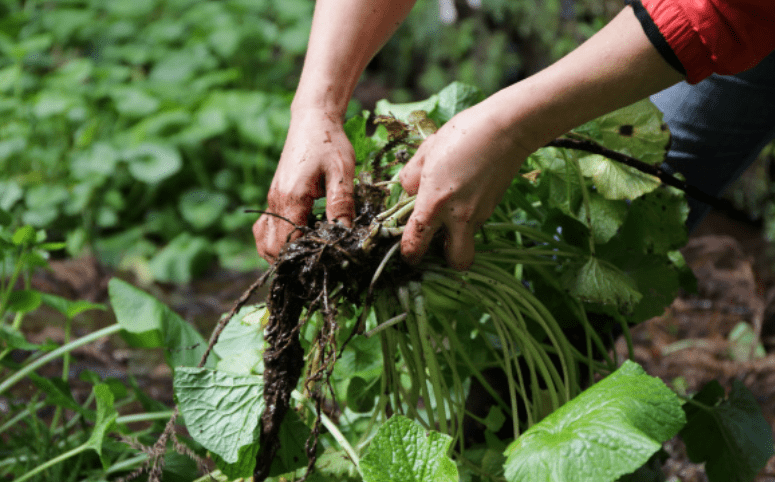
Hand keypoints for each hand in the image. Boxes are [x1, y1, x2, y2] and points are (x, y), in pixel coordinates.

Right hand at [253, 109, 354, 261]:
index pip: (286, 244)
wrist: (313, 119)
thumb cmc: (329, 143)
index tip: (322, 264)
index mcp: (291, 198)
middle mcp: (275, 202)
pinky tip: (300, 237)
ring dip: (280, 253)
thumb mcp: (342, 173)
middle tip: (316, 263)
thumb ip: (342, 204)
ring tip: (307, 254)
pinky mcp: (275, 197)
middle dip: (289, 262)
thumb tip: (346, 235)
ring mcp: (272, 200)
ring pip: (264, 240)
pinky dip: (277, 240)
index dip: (301, 259)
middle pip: (269, 248)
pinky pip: (267, 228)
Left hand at [399, 99, 530, 269]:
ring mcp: (480, 213)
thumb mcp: (426, 151)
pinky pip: (477, 222)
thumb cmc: (463, 135)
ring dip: (457, 234)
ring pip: (468, 239)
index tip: (408, 253)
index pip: (416, 243)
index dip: (409, 254)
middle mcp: (459, 215)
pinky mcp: (493, 206)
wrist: (507, 128)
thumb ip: (411, 176)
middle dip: (446, 260)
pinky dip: (469, 216)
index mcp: (434, 202)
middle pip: (457, 261)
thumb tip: (408, 191)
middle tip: (437, 242)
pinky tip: (466, 192)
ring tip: (450, 207)